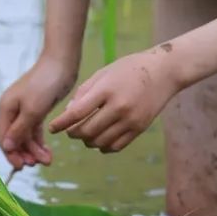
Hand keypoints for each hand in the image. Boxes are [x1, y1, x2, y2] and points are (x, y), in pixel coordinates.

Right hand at [0, 54, 77, 169]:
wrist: (62, 63)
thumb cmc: (45, 84)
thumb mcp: (33, 110)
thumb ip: (20, 130)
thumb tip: (7, 147)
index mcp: (6, 108)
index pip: (3, 137)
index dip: (10, 153)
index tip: (21, 166)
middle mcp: (12, 110)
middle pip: (13, 139)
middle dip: (24, 153)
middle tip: (37, 165)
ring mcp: (25, 109)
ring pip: (25, 136)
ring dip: (34, 150)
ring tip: (48, 161)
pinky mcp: (37, 109)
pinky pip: (34, 130)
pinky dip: (40, 142)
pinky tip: (48, 152)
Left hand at [49, 47, 182, 152]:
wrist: (164, 71)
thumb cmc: (129, 68)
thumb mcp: (103, 73)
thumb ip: (84, 92)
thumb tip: (69, 114)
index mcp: (107, 90)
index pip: (77, 113)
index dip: (61, 123)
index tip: (52, 128)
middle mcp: (119, 107)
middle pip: (87, 131)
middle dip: (74, 133)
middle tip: (69, 130)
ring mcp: (131, 120)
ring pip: (100, 142)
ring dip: (87, 141)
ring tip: (84, 134)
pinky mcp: (140, 129)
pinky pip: (116, 146)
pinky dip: (103, 146)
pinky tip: (99, 139)